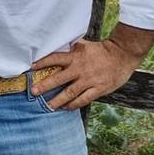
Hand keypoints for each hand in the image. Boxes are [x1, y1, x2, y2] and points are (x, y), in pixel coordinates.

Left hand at [31, 23, 153, 109]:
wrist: (122, 55)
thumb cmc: (101, 51)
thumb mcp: (84, 46)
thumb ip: (70, 48)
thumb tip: (56, 46)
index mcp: (75, 57)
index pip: (54, 59)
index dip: (42, 63)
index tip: (31, 68)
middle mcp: (79, 69)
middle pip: (58, 78)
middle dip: (45, 86)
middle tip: (33, 92)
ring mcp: (89, 80)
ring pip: (70, 92)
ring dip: (57, 100)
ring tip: (47, 106)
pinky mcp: (98, 89)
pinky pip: (84, 99)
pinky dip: (74, 104)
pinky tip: (66, 108)